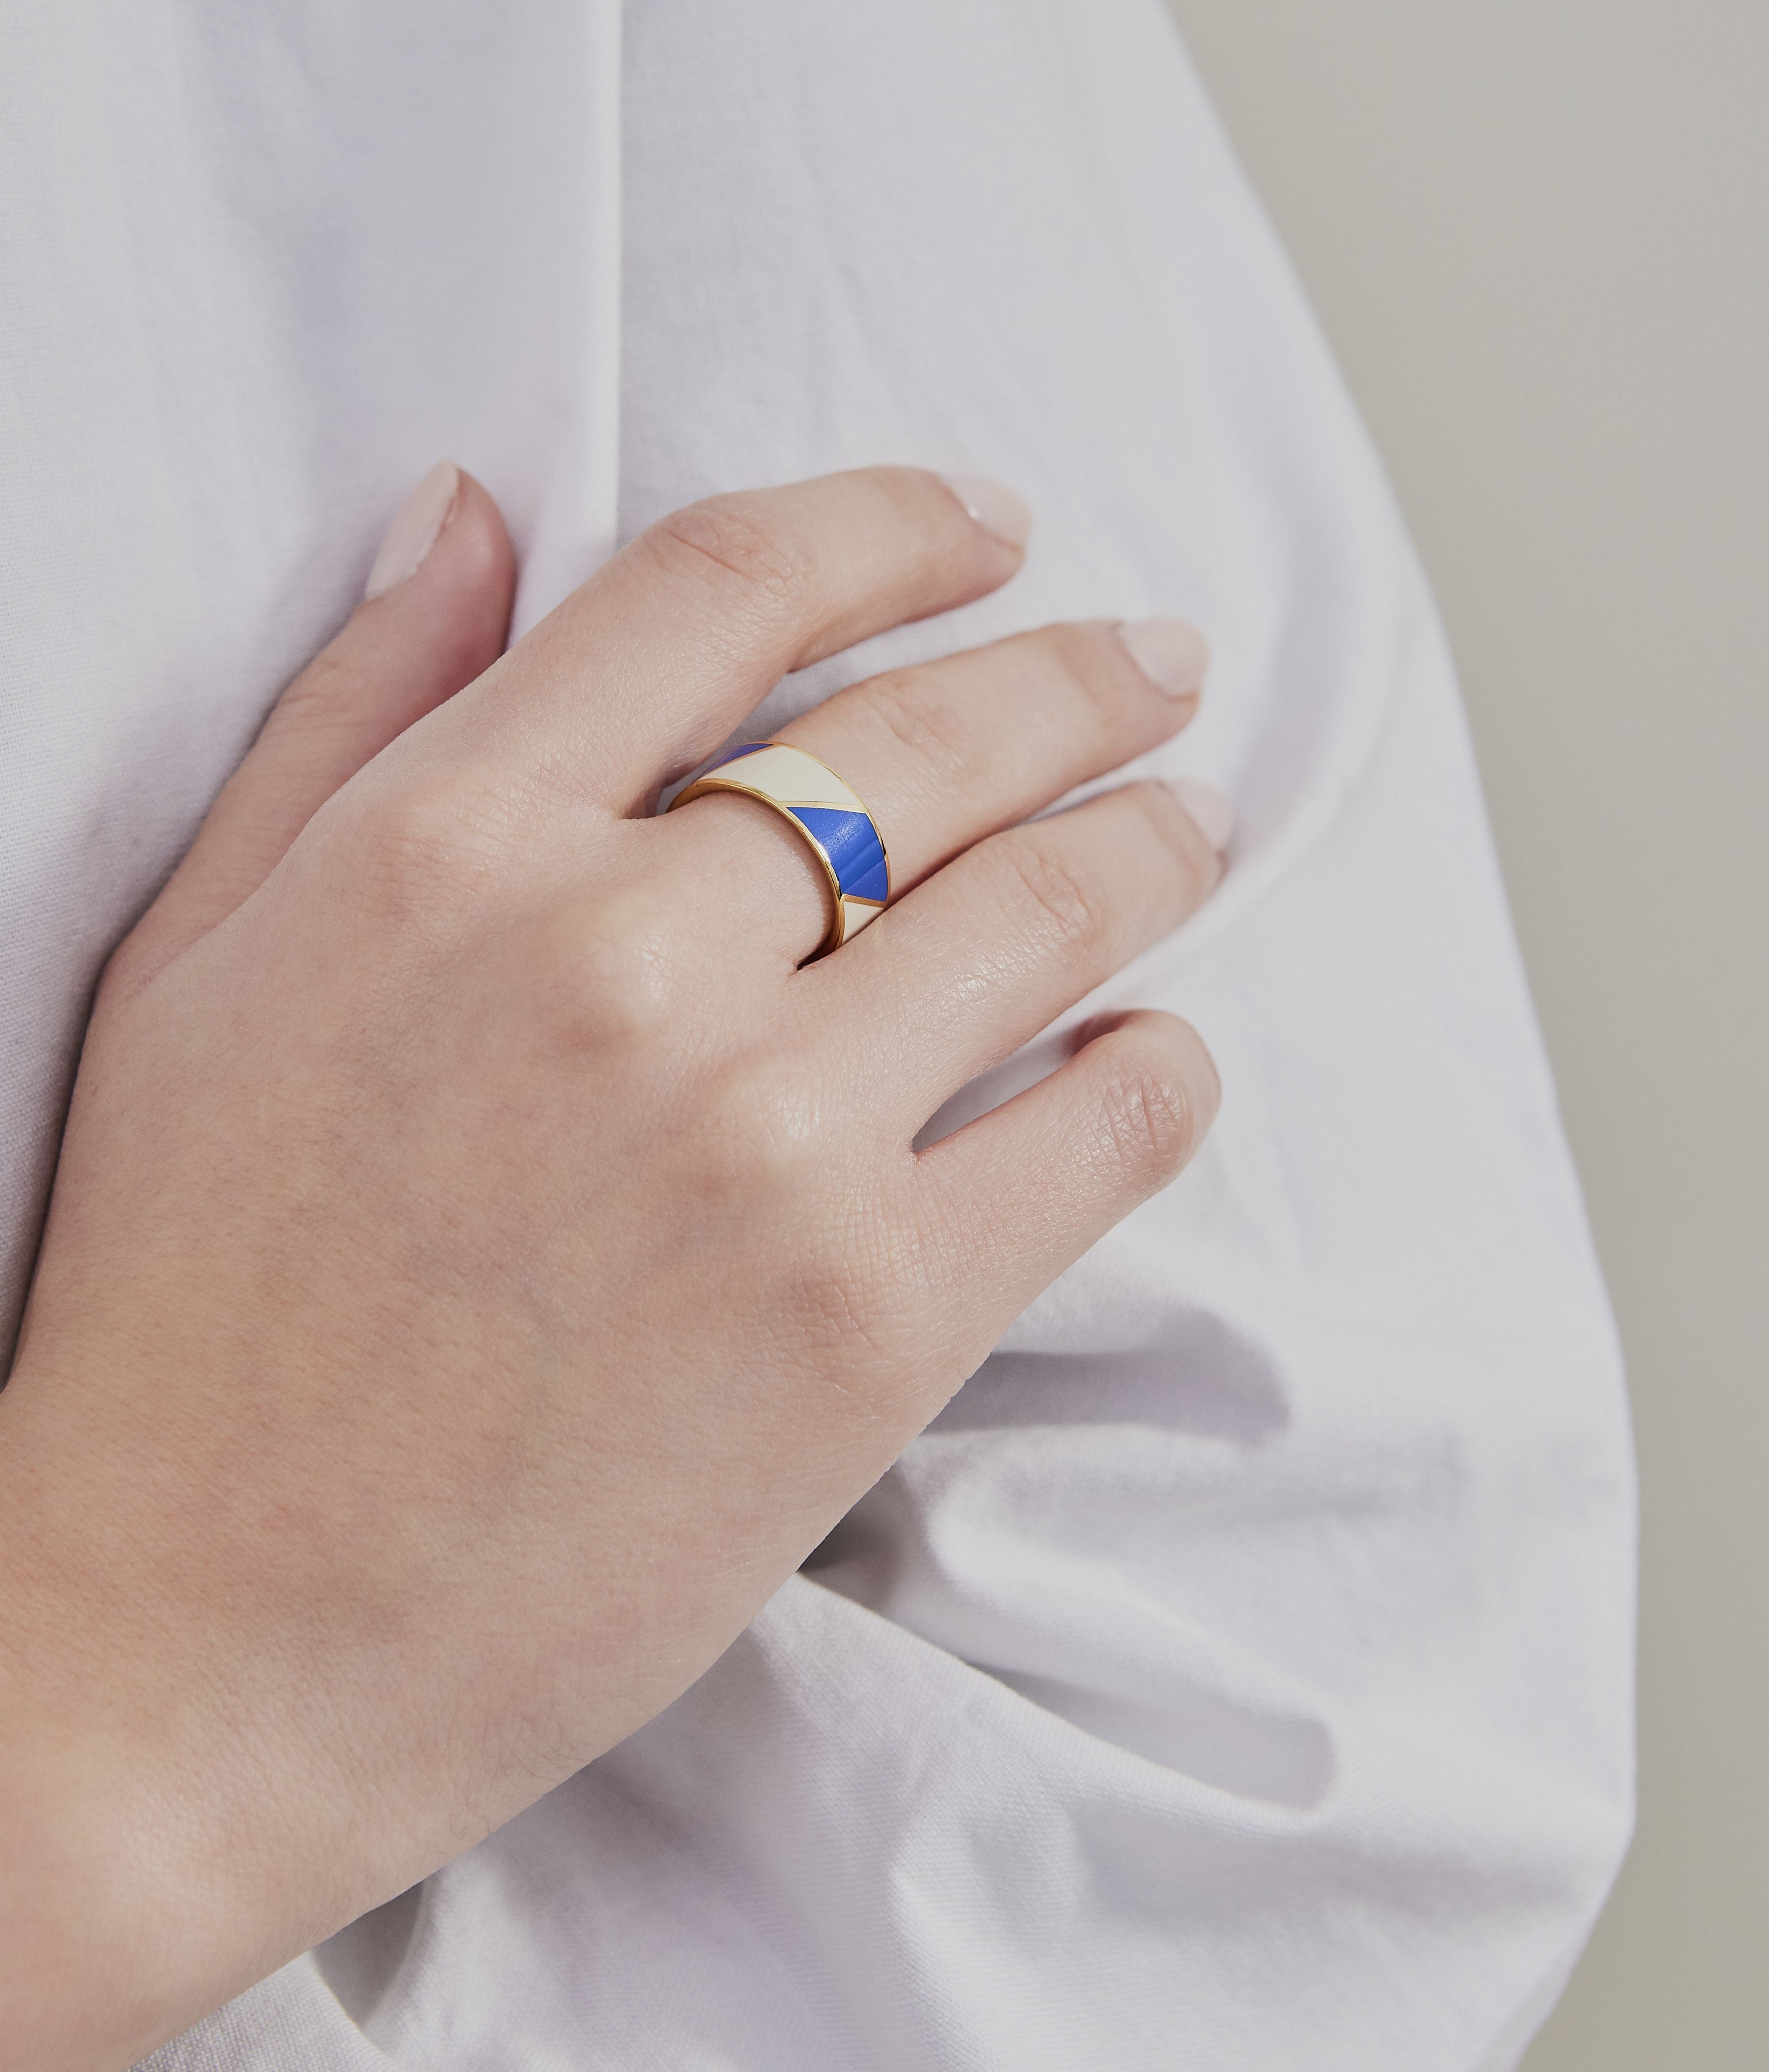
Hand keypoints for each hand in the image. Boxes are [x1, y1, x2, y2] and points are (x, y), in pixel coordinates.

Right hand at [0, 463, 1223, 2068]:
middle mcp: (620, 959)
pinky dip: (1161, 1073)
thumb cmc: (182, 1299)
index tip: (981, 525)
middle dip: (1075, 676)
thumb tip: (474, 512)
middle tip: (1152, 668)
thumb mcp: (201, 957)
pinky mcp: (871, 1323)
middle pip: (928, 734)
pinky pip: (1099, 1134)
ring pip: (1048, 907)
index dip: (887, 524)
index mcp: (446, 848)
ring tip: (1185, 828)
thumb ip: (352, 715)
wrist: (198, 1637)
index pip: (724, 588)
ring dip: (1149, 844)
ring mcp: (763, 1140)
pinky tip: (1159, 1049)